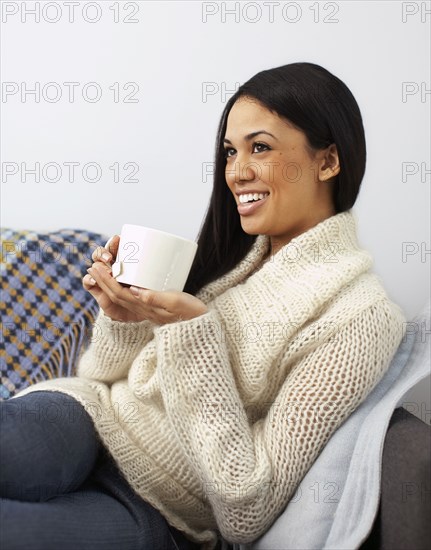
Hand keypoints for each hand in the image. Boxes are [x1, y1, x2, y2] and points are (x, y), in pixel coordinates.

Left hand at [83, 236, 207, 323]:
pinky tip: (121, 280)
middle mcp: (142, 309)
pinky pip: (130, 296)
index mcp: (144, 307)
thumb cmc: (191, 312)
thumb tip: (134, 291)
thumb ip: (155, 297)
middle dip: (102, 280)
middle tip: (92, 265)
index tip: (96, 267)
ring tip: (101, 271)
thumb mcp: (175, 302)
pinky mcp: (152, 306)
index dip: (105, 280)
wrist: (201, 326)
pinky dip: (121, 287)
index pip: (118, 293)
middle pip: (115, 294)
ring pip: (121, 296)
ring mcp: (146, 309)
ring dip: (108, 283)